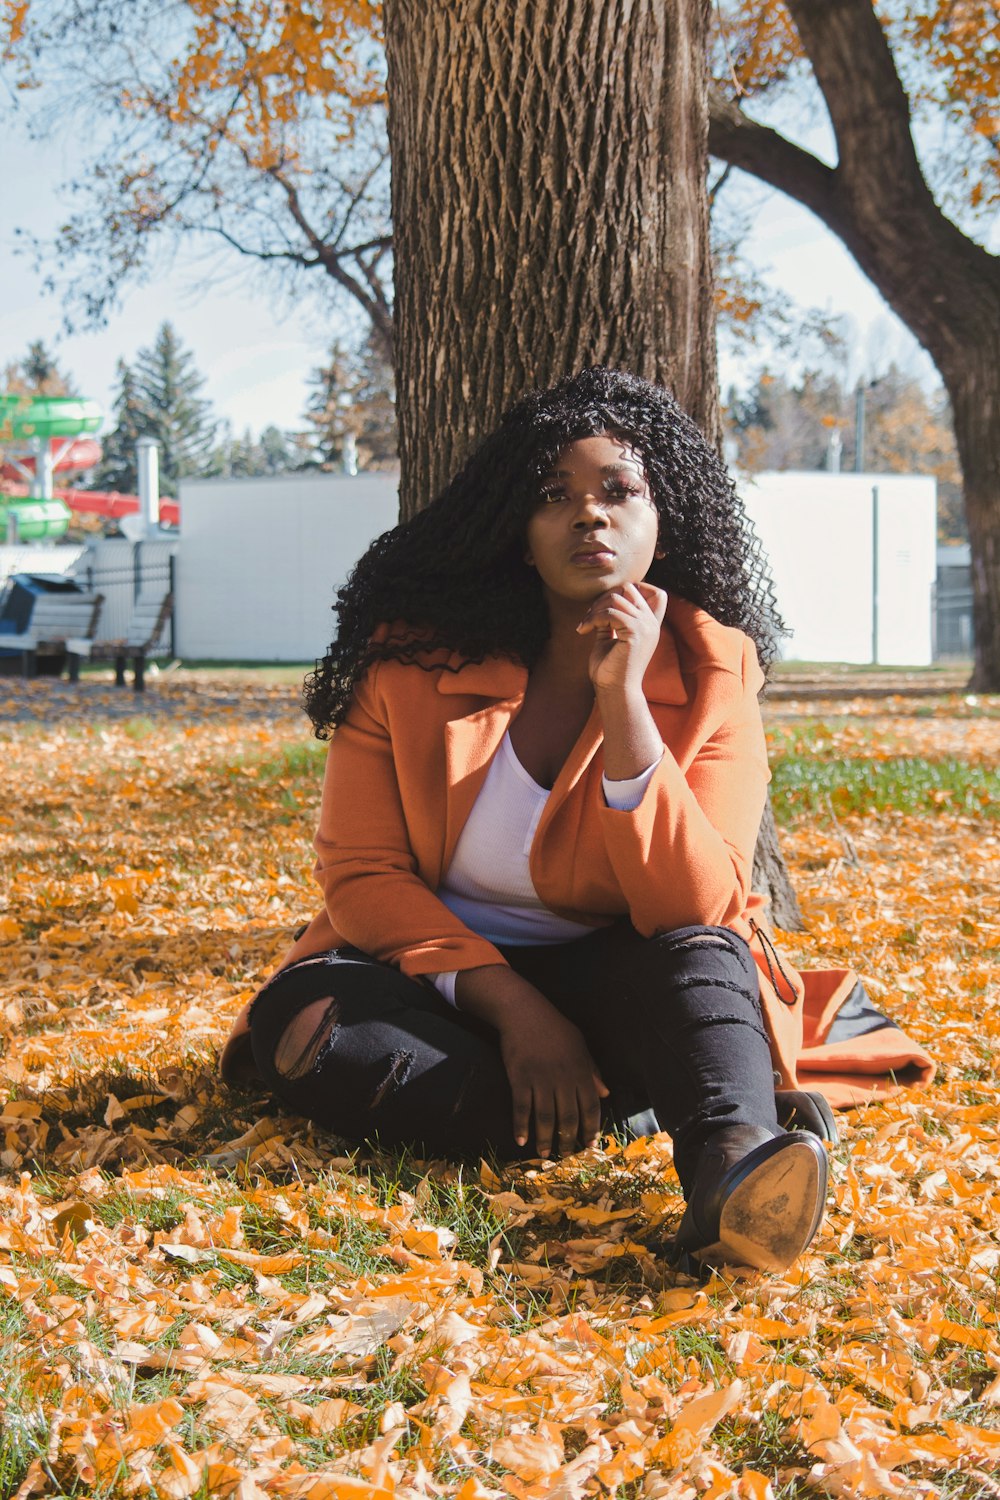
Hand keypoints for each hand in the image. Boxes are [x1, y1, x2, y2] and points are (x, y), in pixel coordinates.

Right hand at [498, 1009, 609, 1157]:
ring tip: (544, 1153)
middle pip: (568, 1117)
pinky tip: (521, 1139)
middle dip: (568, 1140)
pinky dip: (521, 1126)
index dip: (591, 1128)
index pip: (591, 1107)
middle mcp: (563, 1078)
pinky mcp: (520, 1078)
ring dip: (545, 1139)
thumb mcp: (580, 1045)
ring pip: (545, 1117)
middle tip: (565, 1154)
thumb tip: (606, 1094)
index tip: (589, 1144)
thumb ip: (592, 1070)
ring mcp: (540, 1079)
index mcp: (581, 1070)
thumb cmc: (554, 1027)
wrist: (524, 1012)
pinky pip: (521, 1108)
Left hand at [576, 582, 667, 694]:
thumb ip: (609, 619)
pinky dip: (593, 618)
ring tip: (584, 625)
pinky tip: (583, 631)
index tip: (605, 607)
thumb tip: (599, 603)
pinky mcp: (636, 633)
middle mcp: (651, 623)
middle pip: (629, 587)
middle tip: (589, 616)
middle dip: (604, 597)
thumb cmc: (610, 669)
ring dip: (595, 609)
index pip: (653, 591)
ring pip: (616, 597)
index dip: (628, 589)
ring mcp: (646, 627)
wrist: (615, 692)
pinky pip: (610, 612)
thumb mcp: (610, 637)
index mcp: (649, 624)